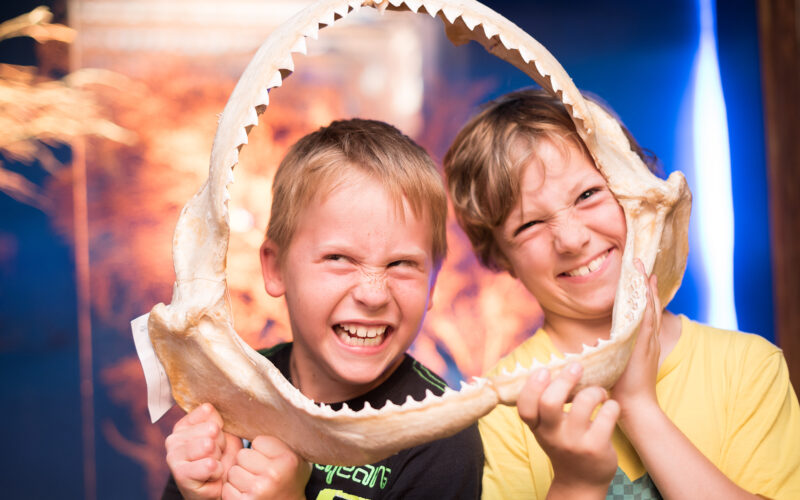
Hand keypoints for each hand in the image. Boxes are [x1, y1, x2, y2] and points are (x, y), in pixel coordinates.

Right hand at [165, 403, 242, 499]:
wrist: (218, 490)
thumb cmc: (221, 461)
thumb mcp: (223, 435)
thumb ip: (214, 419)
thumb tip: (207, 408)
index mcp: (183, 427)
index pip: (209, 414)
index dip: (221, 429)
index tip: (217, 441)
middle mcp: (173, 439)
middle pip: (211, 429)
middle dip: (221, 445)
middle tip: (216, 456)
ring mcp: (173, 457)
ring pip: (209, 446)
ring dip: (219, 458)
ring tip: (214, 466)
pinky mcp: (180, 474)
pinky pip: (209, 465)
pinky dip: (217, 472)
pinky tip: (212, 476)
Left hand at [222, 435, 310, 499]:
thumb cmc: (290, 479)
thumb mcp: (293, 457)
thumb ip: (280, 440)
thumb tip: (262, 410)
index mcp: (287, 458)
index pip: (258, 441)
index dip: (260, 450)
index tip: (269, 458)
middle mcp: (274, 474)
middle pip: (242, 456)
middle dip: (247, 463)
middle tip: (258, 472)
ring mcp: (258, 490)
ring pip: (232, 472)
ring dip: (238, 477)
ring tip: (252, 483)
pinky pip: (227, 489)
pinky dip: (233, 492)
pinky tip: (246, 494)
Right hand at [518, 363, 619, 495]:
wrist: (581, 481)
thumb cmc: (564, 445)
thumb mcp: (548, 429)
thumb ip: (545, 405)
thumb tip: (556, 366)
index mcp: (538, 428)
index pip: (524, 407)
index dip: (532, 386)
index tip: (544, 370)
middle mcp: (553, 436)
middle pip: (550, 402)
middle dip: (565, 379)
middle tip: (576, 367)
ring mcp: (574, 442)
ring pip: (584, 403)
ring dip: (595, 391)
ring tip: (599, 393)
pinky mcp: (596, 447)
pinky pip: (607, 414)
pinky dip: (611, 405)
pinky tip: (610, 407)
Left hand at [611, 260, 661, 427]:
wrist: (635, 406)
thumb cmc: (624, 388)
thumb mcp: (619, 362)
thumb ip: (614, 349)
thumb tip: (602, 341)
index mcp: (645, 341)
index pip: (647, 311)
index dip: (645, 293)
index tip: (642, 274)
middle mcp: (650, 338)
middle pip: (651, 305)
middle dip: (647, 284)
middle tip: (642, 263)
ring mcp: (649, 341)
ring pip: (650, 308)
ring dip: (647, 288)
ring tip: (643, 269)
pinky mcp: (644, 345)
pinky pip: (647, 319)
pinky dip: (647, 303)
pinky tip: (645, 289)